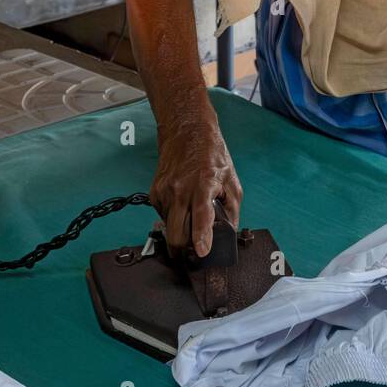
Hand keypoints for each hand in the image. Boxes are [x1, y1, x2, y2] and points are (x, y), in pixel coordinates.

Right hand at [150, 112, 242, 256]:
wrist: (186, 132)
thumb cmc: (211, 154)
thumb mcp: (231, 179)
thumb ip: (232, 207)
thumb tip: (229, 231)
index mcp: (204, 185)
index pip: (201, 216)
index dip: (201, 237)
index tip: (201, 252)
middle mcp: (181, 189)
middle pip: (176, 233)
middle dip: (183, 249)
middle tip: (191, 254)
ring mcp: (165, 192)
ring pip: (169, 227)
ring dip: (179, 231)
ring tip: (190, 217)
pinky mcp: (155, 193)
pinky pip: (163, 216)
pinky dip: (172, 217)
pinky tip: (181, 205)